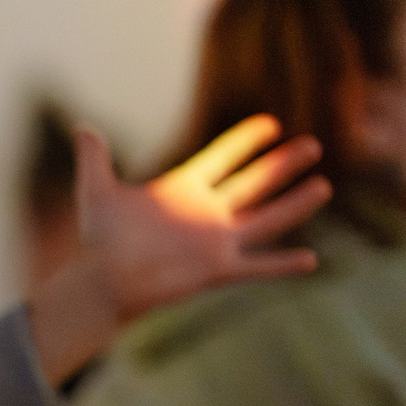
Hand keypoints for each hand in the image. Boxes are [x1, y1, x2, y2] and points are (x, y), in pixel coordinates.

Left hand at [26, 114, 330, 382]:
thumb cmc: (99, 240)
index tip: (270, 124)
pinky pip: (257, 267)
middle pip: (254, 184)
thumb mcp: (97, 192)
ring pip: (267, 220)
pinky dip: (282, 265)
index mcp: (184, 190)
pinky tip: (311, 261)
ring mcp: (215, 242)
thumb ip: (94, 159)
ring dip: (295, 204)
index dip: (244, 142)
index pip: (221, 159)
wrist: (102, 281)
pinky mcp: (217, 270)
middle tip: (313, 145)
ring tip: (324, 185)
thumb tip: (82, 128)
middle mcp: (207, 214)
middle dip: (282, 165)